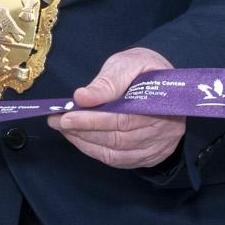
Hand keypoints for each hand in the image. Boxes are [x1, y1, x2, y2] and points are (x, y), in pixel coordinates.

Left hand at [53, 46, 182, 171]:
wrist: (168, 85)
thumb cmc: (144, 71)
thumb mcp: (128, 64)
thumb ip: (108, 81)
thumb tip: (82, 97)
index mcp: (162, 100)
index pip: (123, 117)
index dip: (93, 119)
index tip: (66, 115)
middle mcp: (166, 128)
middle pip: (118, 137)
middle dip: (83, 130)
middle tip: (57, 122)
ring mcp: (160, 145)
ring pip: (117, 152)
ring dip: (86, 142)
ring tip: (65, 129)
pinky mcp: (152, 156)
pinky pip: (119, 160)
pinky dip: (96, 151)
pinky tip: (81, 139)